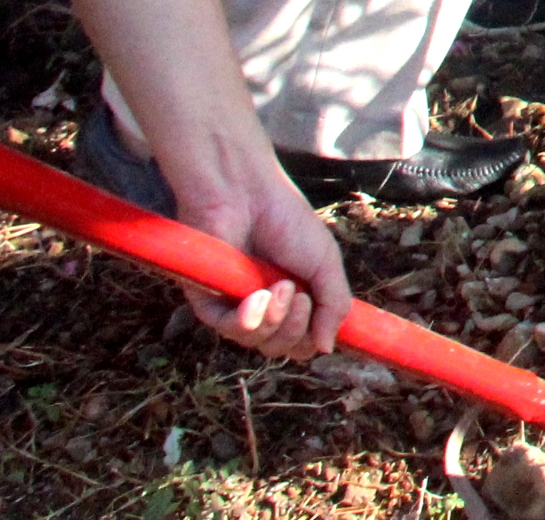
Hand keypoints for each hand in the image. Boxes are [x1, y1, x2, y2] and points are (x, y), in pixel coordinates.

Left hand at [157, 136, 348, 358]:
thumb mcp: (325, 263)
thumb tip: (329, 348)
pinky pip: (230, 331)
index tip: (324, 323)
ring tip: (278, 287)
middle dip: (297, 329)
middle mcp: (267, 307)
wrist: (245, 196)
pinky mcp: (210, 303)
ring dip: (276, 321)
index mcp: (296, 297)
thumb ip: (334, 306)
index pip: (305, 340)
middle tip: (299, 296)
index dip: (315, 338)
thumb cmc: (287, 221)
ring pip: (258, 344)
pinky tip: (257, 297)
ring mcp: (237, 306)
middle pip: (284, 348)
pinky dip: (249, 320)